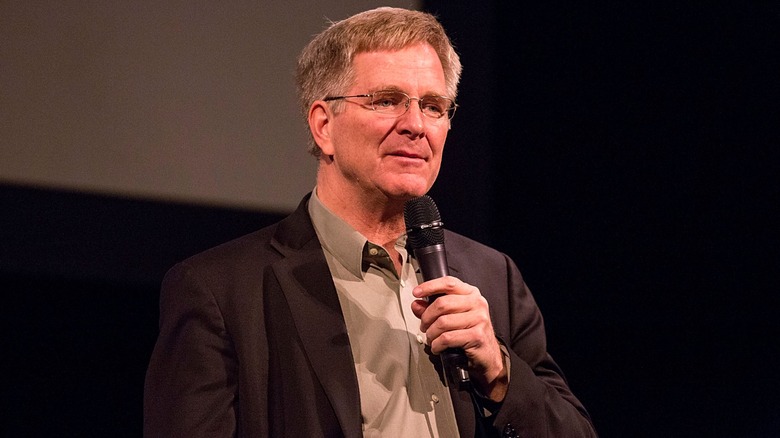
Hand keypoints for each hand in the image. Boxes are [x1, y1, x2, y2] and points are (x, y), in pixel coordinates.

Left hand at [411, 276, 507, 400]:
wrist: (487, 355)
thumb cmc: (469, 333)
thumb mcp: (452, 317)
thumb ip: (432, 309)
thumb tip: (416, 305)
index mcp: (471, 294)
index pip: (449, 283)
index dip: (430, 286)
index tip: (416, 292)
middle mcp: (477, 303)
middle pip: (442, 304)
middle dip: (426, 317)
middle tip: (424, 326)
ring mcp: (479, 319)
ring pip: (443, 322)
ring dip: (431, 333)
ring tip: (431, 338)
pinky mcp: (477, 335)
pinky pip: (447, 338)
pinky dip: (437, 344)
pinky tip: (437, 347)